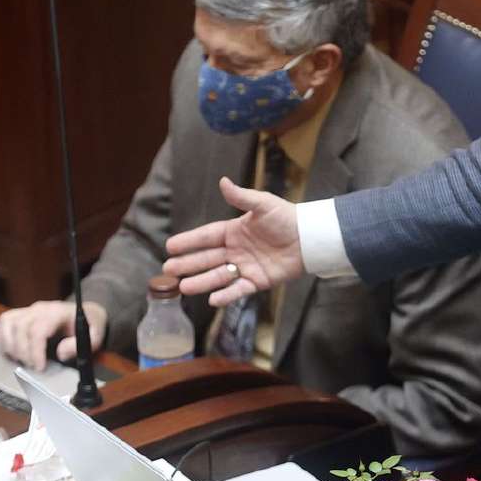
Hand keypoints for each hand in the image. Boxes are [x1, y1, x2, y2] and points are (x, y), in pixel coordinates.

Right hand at [0, 300, 107, 371]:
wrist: (88, 312)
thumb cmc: (90, 325)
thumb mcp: (95, 336)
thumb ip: (80, 345)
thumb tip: (60, 353)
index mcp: (58, 312)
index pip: (38, 329)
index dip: (35, 351)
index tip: (39, 367)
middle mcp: (40, 308)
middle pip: (20, 327)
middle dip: (23, 352)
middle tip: (33, 367)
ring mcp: (29, 309)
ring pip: (8, 322)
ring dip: (10, 345)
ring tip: (21, 360)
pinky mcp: (21, 313)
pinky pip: (4, 322)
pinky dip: (3, 338)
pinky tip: (12, 352)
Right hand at [162, 176, 303, 306]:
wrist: (311, 237)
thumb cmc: (287, 217)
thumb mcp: (263, 204)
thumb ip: (241, 196)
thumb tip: (222, 181)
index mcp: (235, 231)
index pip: (207, 236)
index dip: (189, 241)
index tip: (170, 246)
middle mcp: (236, 250)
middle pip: (208, 258)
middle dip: (188, 264)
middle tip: (169, 270)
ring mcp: (246, 267)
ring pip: (219, 276)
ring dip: (201, 282)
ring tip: (183, 287)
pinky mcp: (258, 281)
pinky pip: (239, 290)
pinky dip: (226, 295)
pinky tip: (212, 300)